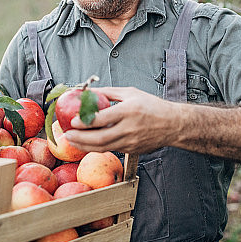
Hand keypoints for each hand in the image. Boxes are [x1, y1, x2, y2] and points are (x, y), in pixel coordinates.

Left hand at [63, 86, 181, 153]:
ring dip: (85, 146)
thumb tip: (88, 91)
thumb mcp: (130, 93)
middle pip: (100, 138)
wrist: (173, 124)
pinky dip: (96, 148)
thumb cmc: (152, 106)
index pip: (103, 119)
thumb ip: (108, 92)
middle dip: (80, 138)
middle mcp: (129, 128)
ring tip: (72, 141)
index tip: (73, 121)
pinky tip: (87, 144)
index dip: (85, 122)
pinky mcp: (132, 150)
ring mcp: (131, 142)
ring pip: (103, 148)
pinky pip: (110, 150)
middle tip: (67, 135)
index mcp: (129, 111)